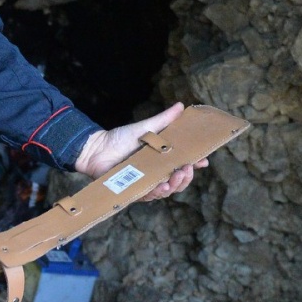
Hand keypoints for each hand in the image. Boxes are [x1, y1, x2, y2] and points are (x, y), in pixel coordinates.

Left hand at [73, 101, 208, 201]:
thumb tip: (181, 106)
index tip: (203, 160)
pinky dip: (156, 193)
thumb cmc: (121, 138)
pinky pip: (148, 196)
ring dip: (174, 186)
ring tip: (175, 178)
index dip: (195, 164)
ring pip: (166, 191)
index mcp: (162, 159)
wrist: (97, 148)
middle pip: (178, 181)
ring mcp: (146, 182)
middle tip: (186, 169)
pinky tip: (161, 187)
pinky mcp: (133, 190)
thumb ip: (164, 120)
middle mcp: (156, 173)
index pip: (184, 164)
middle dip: (186, 177)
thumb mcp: (146, 127)